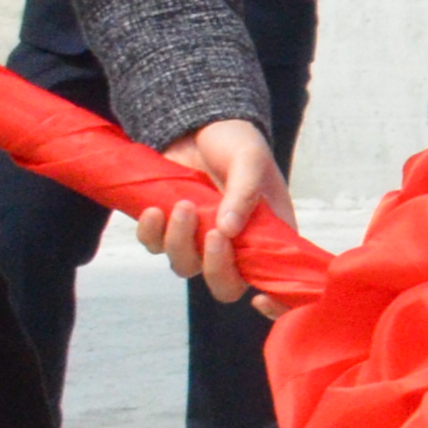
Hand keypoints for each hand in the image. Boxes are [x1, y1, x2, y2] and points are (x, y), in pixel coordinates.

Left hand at [145, 118, 285, 308]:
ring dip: (179, 242)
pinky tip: (154, 210)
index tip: (259, 299)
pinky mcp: (171, 230)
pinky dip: (151, 233)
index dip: (275, 302)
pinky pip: (155, 247)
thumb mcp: (250, 160)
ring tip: (181, 205)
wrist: (199, 124)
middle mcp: (236, 245)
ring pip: (185, 267)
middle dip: (214, 267)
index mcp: (268, 234)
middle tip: (212, 234)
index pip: (276, 279)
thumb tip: (229, 231)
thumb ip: (245, 193)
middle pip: (225, 286)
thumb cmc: (236, 143)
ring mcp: (200, 240)